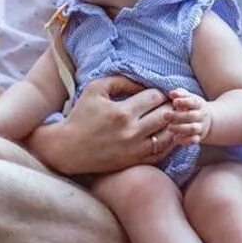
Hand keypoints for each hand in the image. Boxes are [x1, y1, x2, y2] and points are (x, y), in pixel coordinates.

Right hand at [47, 75, 170, 174]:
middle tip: (169, 104)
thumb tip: (141, 82)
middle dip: (169, 106)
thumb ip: (120, 81)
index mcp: (122, 111)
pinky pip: (162, 153)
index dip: (160, 92)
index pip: (155, 96)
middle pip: (165, 115)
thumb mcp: (95, 89)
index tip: (158, 93)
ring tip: (170, 118)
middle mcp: (131, 131)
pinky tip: (167, 135)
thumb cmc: (80, 116)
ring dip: (172, 124)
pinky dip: (169, 143)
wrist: (68, 148)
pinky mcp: (135, 161)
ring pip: (168, 135)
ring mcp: (135, 149)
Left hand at [166, 88, 211, 145]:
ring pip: (193, 128)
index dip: (184, 102)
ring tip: (169, 127)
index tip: (174, 102)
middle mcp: (201, 116)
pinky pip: (193, 141)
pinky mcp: (198, 138)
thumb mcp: (188, 98)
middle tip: (165, 115)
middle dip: (177, 116)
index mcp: (199, 104)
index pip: (194, 102)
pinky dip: (184, 140)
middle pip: (191, 116)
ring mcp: (201, 127)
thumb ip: (180, 94)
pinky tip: (175, 138)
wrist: (206, 120)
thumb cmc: (191, 106)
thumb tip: (171, 93)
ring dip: (180, 128)